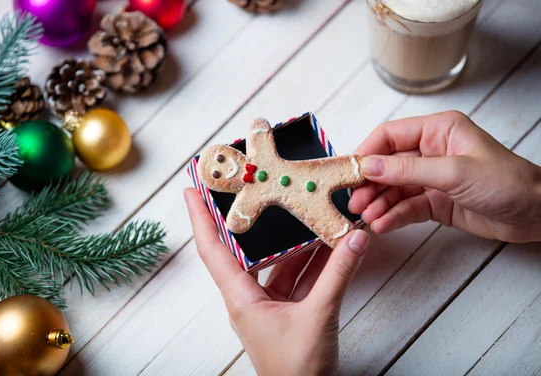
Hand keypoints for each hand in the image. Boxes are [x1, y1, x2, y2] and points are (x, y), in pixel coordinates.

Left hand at [184, 188, 369, 375]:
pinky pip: (296, 280)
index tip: (192, 189)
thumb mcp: (319, 315)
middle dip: (254, 222)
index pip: (212, 249)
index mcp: (241, 299)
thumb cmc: (298, 370)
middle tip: (257, 191)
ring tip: (308, 214)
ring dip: (295, 244)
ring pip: (278, 264)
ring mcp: (268, 306)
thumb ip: (338, 274)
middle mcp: (249, 298)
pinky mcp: (287, 313)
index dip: (200, 217)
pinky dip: (312, 265)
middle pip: (245, 250)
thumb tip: (355, 238)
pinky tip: (329, 247)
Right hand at [349, 111, 540, 242]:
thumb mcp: (454, 172)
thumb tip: (370, 166)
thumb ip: (408, 170)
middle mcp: (431, 152)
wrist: (537, 214)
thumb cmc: (507, 182)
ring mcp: (431, 178)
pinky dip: (393, 216)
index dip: (366, 152)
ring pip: (394, 188)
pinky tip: (382, 224)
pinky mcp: (435, 202)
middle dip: (369, 183)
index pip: (389, 136)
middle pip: (387, 165)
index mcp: (437, 131)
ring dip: (378, 202)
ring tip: (366, 217)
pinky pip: (406, 207)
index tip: (348, 171)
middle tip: (354, 200)